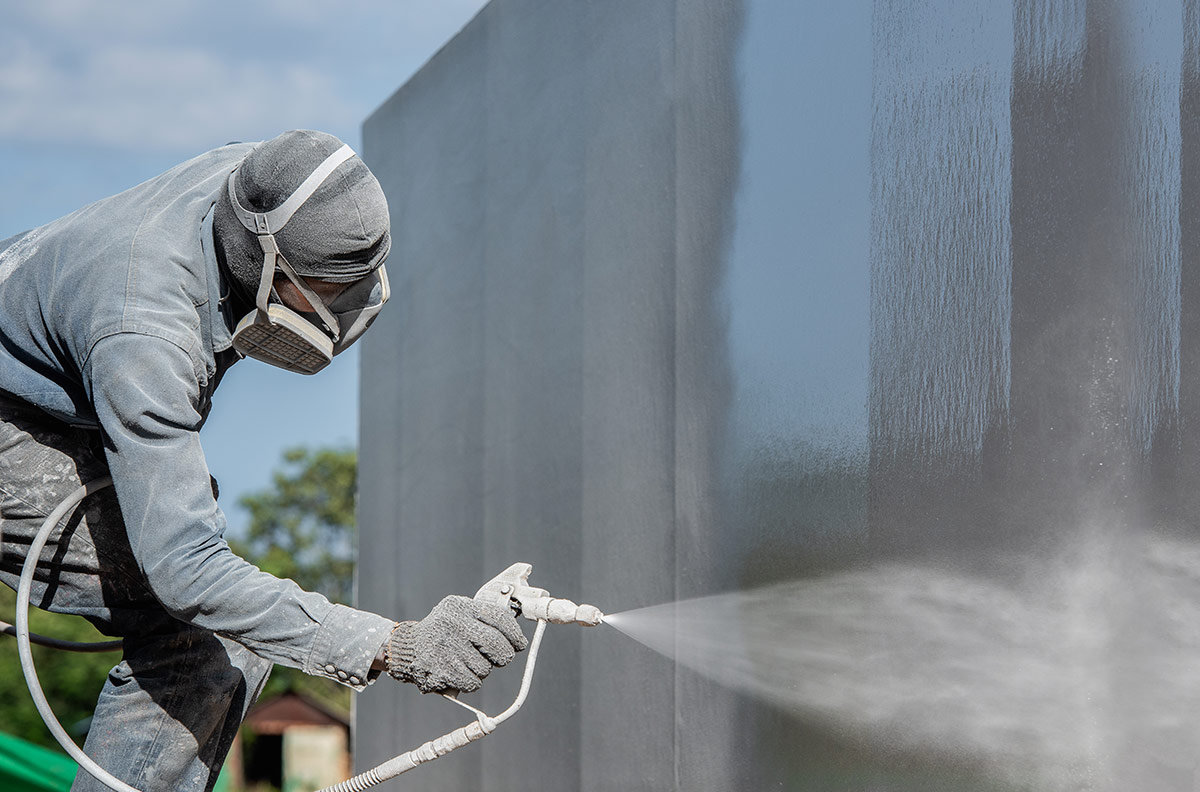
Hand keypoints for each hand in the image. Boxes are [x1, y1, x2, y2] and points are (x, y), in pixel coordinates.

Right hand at [384, 595, 527, 692]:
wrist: (406, 649)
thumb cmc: (442, 631)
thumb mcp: (459, 614)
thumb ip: (483, 619)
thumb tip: (516, 634)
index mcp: (460, 607)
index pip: (499, 618)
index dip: (515, 634)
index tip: (520, 644)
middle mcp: (453, 624)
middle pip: (496, 645)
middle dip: (504, 656)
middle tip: (502, 658)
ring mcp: (446, 647)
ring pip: (486, 667)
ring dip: (484, 670)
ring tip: (468, 662)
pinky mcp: (441, 670)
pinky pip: (473, 682)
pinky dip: (472, 681)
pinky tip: (460, 673)